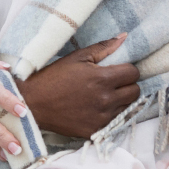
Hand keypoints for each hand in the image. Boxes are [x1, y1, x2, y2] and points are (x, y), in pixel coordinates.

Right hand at [16, 34, 139, 138]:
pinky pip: (115, 122)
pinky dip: (110, 114)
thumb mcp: (77, 57)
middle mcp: (106, 99)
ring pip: (128, 107)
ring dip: (120, 100)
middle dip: (127, 85)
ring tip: (104, 95)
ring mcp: (101, 117)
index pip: (134, 73)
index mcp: (102, 78)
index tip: (118, 70)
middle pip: (135, 92)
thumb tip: (125, 37)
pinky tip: (97, 108)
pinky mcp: (95, 130)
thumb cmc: (53, 76)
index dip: (128, 69)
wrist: (33, 103)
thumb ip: (103, 47)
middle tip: (113, 83)